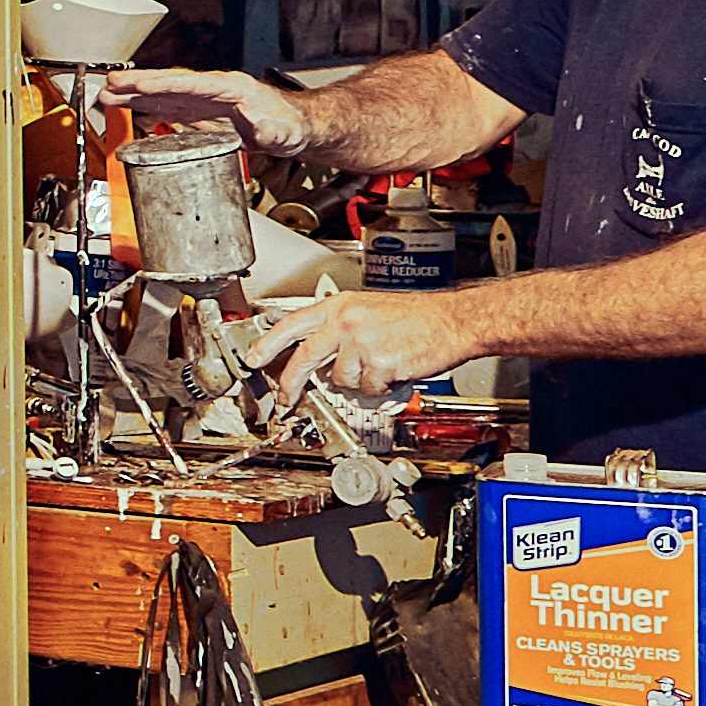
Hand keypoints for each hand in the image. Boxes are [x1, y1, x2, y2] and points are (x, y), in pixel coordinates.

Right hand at [106, 66, 314, 152]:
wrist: (292, 128)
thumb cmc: (290, 125)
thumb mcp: (287, 132)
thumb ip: (274, 132)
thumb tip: (264, 130)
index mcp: (232, 88)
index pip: (191, 82)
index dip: (164, 83)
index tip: (141, 84)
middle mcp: (213, 90)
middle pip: (170, 83)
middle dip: (139, 83)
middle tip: (110, 83)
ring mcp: (203, 100)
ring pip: (164, 93)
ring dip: (135, 94)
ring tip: (107, 95)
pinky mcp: (199, 113)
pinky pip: (167, 107)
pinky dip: (145, 107)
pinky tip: (128, 109)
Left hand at [237, 290, 468, 399]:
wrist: (452, 321)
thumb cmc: (418, 316)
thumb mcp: (368, 309)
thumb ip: (339, 328)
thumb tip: (318, 356)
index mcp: (339, 306)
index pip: (291, 324)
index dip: (267, 343)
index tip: (252, 359)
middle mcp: (345, 323)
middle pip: (303, 357)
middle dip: (290, 383)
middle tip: (284, 399)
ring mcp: (361, 344)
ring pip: (339, 380)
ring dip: (356, 382)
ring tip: (378, 366)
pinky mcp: (379, 365)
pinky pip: (366, 389)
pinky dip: (378, 388)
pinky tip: (392, 371)